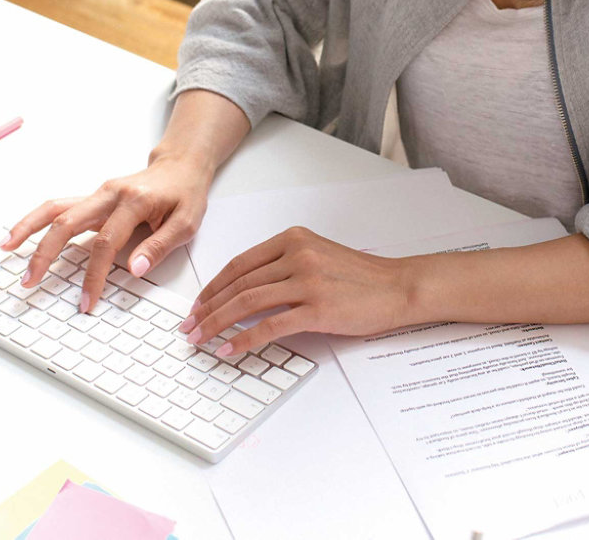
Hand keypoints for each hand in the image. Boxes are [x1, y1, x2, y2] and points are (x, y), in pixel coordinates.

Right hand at [1, 153, 210, 312]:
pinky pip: (58, 207)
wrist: (180, 166)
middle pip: (67, 222)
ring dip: (27, 228)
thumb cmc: (184, 194)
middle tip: (29, 282)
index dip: (93, 274)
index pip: (105, 242)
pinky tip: (18, 234)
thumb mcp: (187, 222)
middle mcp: (109, 194)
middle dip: (45, 254)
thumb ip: (161, 245)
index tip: (86, 301)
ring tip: (5, 249)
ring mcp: (97, 194)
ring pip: (54, 208)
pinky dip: (35, 220)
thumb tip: (135, 269)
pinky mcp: (91, 198)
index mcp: (134, 202)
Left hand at [180, 226, 415, 356]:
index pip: (240, 264)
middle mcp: (297, 255)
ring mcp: (307, 281)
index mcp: (293, 239)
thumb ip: (285, 266)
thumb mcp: (319, 256)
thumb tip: (247, 291)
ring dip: (217, 323)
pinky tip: (229, 349)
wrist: (398, 287)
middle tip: (190, 326)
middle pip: (238, 284)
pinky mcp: (317, 308)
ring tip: (200, 339)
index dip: (213, 286)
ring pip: (247, 303)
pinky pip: (270, 326)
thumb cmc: (362, 277)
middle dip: (207, 307)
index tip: (198, 304)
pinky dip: (244, 340)